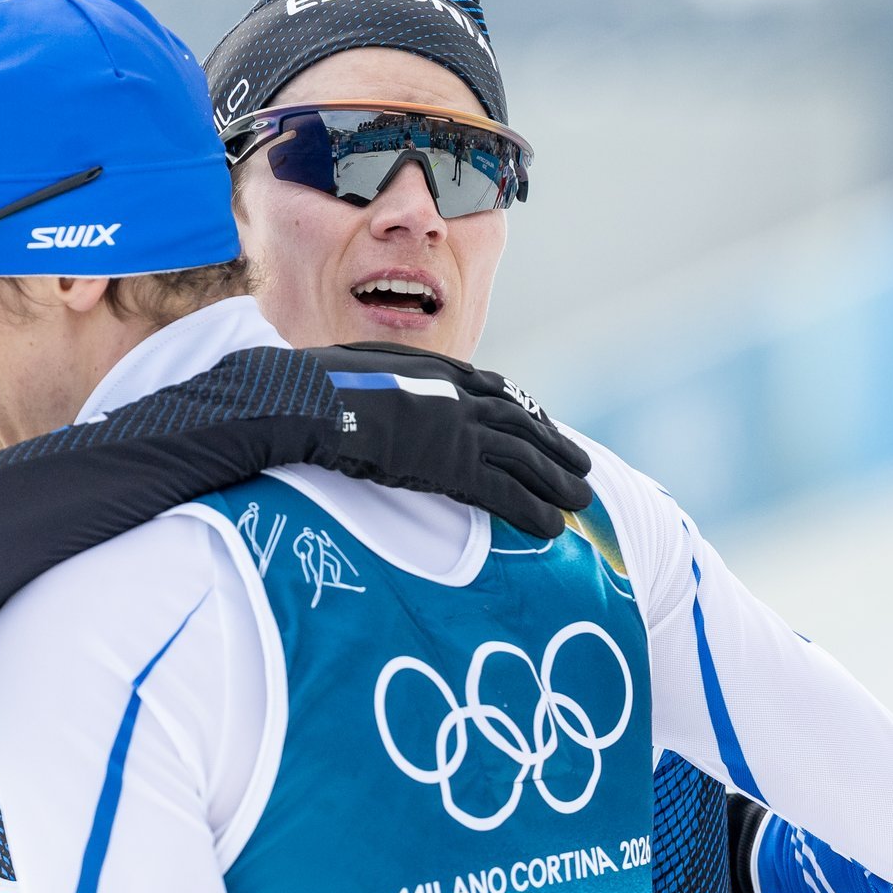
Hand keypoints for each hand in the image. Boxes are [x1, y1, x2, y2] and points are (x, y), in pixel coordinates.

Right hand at [303, 342, 591, 539]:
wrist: (309, 400)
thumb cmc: (317, 384)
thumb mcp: (363, 364)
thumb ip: (388, 376)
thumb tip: (378, 385)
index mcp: (440, 369)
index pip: (498, 390)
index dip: (526, 413)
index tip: (544, 427)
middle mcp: (460, 396)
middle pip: (523, 424)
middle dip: (556, 446)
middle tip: (582, 466)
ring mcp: (459, 430)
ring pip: (525, 458)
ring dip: (557, 481)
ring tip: (582, 500)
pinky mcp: (451, 466)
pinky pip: (504, 493)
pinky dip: (531, 510)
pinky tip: (551, 528)